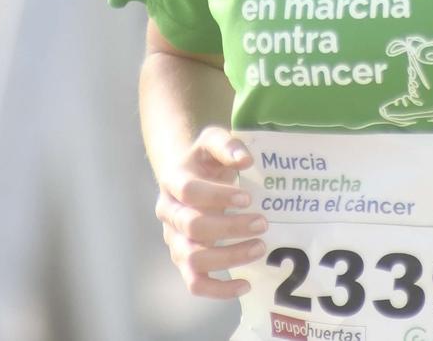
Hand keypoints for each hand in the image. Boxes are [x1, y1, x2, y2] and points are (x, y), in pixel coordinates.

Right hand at [153, 126, 264, 299]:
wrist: (190, 177)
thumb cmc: (206, 161)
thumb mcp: (214, 141)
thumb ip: (228, 145)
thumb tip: (245, 160)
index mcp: (173, 181)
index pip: (189, 191)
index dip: (217, 196)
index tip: (248, 197)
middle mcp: (169, 213)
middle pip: (193, 227)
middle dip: (231, 227)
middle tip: (263, 223)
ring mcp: (174, 240)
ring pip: (194, 259)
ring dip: (229, 257)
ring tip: (260, 247)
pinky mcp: (184, 262)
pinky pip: (195, 284)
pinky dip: (219, 290)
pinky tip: (246, 284)